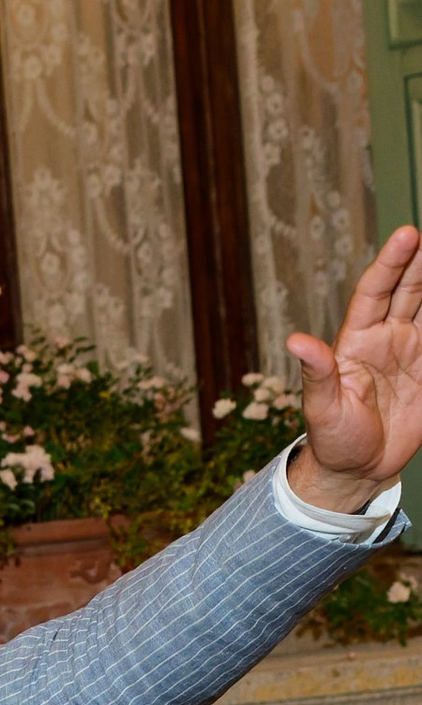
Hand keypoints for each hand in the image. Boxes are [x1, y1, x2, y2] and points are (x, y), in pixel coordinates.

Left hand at [286, 225, 421, 505]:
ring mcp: (413, 352)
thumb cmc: (332, 438)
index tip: (408, 235)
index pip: (376, 291)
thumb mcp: (321, 408)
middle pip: (409, 290)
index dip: (391, 262)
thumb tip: (295, 340)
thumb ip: (316, 373)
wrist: (357, 469)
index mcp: (357, 340)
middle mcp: (387, 338)